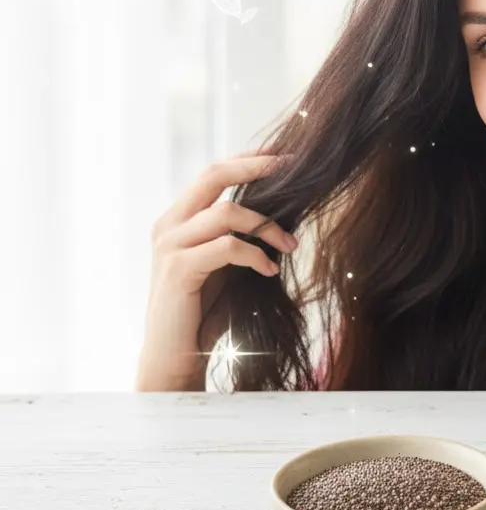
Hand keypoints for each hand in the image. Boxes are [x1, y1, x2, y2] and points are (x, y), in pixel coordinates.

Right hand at [137, 148, 297, 390]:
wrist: (175, 357)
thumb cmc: (205, 312)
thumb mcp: (227, 264)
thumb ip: (241, 235)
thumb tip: (286, 209)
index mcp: (179, 218)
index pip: (214, 172)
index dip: (248, 158)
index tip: (284, 152)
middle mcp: (169, 224)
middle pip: (213, 174)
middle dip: (256, 167)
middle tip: (293, 170)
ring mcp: (169, 246)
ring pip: (226, 211)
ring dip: (267, 226)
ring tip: (291, 245)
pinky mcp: (177, 270)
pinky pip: (227, 247)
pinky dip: (256, 254)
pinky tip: (270, 270)